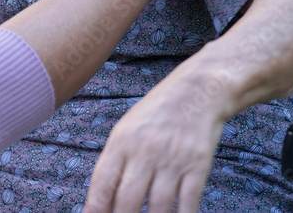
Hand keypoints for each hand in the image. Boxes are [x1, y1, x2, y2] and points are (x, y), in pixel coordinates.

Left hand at [84, 69, 223, 212]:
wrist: (196, 91)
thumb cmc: (155, 114)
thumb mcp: (126, 129)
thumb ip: (115, 161)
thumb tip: (102, 197)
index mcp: (121, 141)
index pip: (103, 182)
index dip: (95, 207)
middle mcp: (144, 151)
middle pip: (128, 199)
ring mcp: (172, 159)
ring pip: (159, 207)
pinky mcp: (198, 165)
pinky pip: (188, 202)